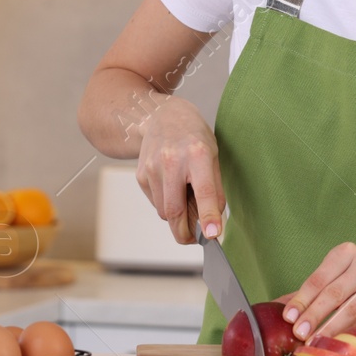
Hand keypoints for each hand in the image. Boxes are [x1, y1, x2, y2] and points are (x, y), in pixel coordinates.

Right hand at [134, 96, 225, 243]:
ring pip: (164, 212)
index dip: (208, 215)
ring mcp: (152, 168)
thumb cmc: (193, 137)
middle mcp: (172, 160)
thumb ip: (215, 190)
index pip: (204, 191)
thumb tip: (213, 223)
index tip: (211, 235)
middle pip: (174, 210)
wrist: (162, 116)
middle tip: (194, 239)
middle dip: (184, 233)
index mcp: (197, 154)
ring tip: (185, 200)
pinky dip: (165, 204)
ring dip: (176, 217)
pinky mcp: (140, 175)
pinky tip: (171, 187)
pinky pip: (155, 203)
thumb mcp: (213, 156)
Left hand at [280, 243, 355, 341]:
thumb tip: (276, 307)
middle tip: (297, 332)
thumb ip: (310, 291)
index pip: (318, 278)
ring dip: (328, 327)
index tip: (288, 317)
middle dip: (313, 315)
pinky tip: (333, 341)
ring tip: (313, 340)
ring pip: (349, 309)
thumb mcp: (337, 276)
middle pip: (333, 293)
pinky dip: (345, 333)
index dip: (302, 299)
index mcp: (346, 252)